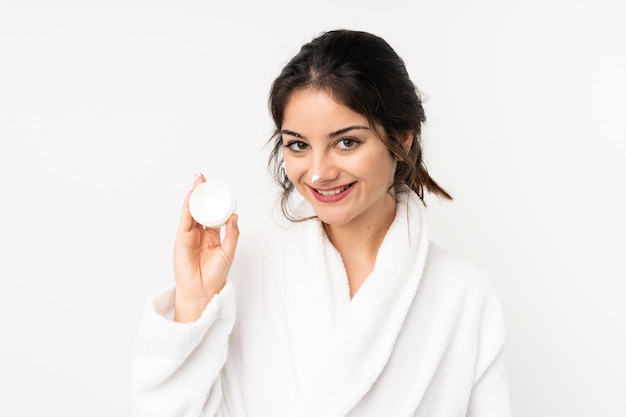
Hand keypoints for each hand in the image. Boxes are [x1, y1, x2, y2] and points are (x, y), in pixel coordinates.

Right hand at [172, 173, 239, 322]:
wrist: (202, 290)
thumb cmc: (214, 275)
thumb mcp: (228, 252)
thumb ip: (232, 234)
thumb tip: (235, 216)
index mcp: (212, 236)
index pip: (214, 214)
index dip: (216, 202)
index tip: (219, 190)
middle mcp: (200, 234)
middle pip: (201, 209)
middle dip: (203, 194)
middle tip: (205, 180)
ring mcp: (190, 235)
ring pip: (192, 211)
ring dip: (194, 196)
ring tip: (198, 181)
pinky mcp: (181, 238)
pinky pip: (185, 219)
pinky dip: (187, 206)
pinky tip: (191, 196)